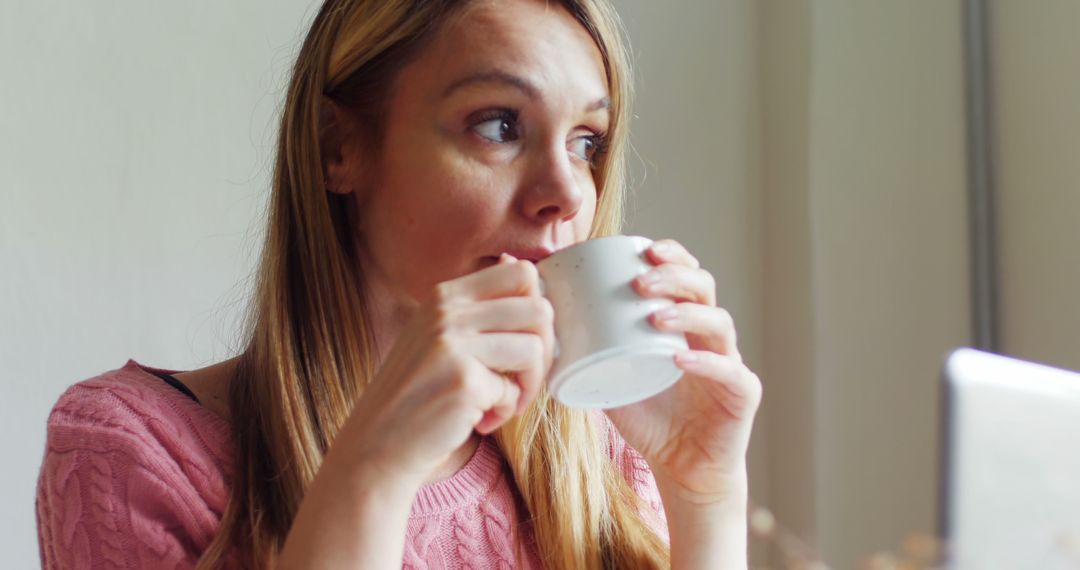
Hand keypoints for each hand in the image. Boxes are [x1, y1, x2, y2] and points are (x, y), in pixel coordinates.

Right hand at [332, 255, 554, 487]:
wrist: (376, 444)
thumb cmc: (417, 393)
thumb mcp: (437, 336)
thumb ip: (477, 309)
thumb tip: (523, 270)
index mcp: (445, 295)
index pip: (521, 272)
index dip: (538, 307)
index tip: (525, 339)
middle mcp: (447, 313)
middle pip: (539, 309)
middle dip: (545, 348)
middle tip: (524, 377)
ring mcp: (453, 345)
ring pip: (535, 348)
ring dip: (530, 383)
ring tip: (505, 401)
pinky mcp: (464, 382)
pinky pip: (514, 391)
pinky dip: (505, 411)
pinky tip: (480, 420)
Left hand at [605, 239, 761, 503]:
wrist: (682, 470)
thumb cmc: (650, 419)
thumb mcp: (610, 378)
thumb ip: (585, 350)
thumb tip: (542, 323)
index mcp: (684, 325)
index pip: (686, 275)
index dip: (672, 257)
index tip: (644, 250)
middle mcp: (711, 337)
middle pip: (704, 288)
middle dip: (674, 277)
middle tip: (640, 282)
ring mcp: (730, 363)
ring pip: (719, 323)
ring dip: (687, 314)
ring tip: (655, 316)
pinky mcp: (742, 395)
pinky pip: (729, 372)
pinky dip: (705, 363)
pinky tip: (680, 360)